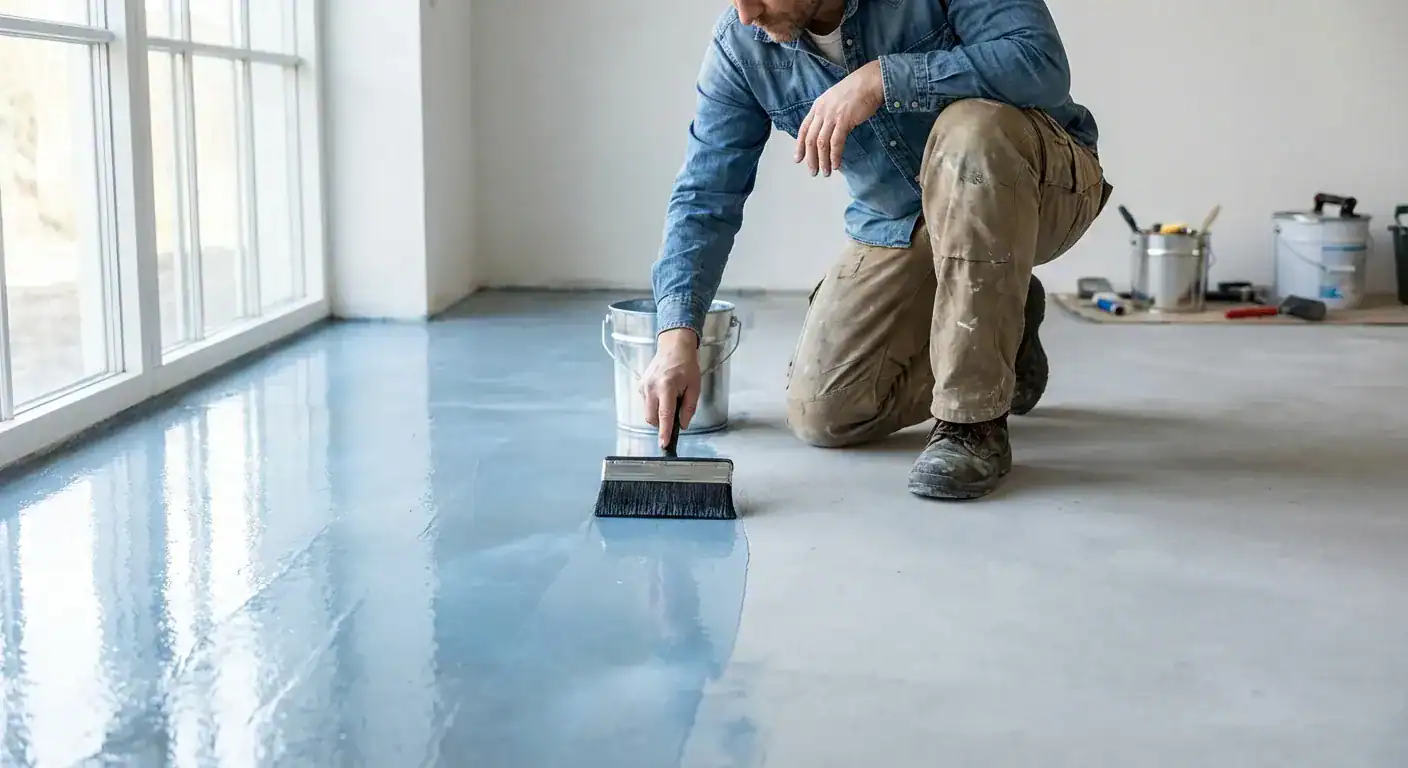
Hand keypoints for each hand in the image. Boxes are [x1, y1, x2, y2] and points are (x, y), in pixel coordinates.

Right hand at [639, 328, 701, 447]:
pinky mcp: (640, 386)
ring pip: (648, 412)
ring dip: (658, 414)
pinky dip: (654, 405)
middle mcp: (651, 388)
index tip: (663, 444)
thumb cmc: (687, 365)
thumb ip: (688, 407)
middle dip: (661, 423)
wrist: (674, 347)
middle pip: (652, 418)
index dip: (664, 432)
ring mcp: (643, 387)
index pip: (664, 415)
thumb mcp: (695, 387)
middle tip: (674, 415)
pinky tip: (663, 395)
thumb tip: (682, 425)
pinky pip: (646, 404)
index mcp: (667, 387)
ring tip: (670, 400)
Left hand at [794, 60, 884, 176]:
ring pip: (821, 143)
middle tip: (813, 172)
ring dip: (822, 160)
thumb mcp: (835, 99)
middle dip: (810, 158)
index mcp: (817, 105)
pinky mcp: (844, 120)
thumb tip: (828, 130)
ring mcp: (832, 116)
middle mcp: (821, 111)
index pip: (804, 129)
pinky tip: (836, 164)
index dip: (800, 146)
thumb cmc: (857, 90)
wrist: (870, 81)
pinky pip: (836, 143)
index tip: (798, 159)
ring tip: (825, 172)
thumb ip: (829, 113)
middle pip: (811, 139)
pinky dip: (835, 156)